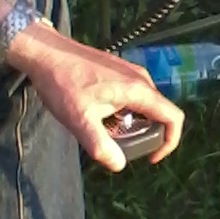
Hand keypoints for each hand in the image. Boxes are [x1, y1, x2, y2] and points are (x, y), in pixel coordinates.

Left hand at [7, 25, 183, 170]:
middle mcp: (140, 79)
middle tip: (123, 147)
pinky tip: (101, 115)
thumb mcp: (80, 119)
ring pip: (146, 104)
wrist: (46, 53)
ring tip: (108, 132)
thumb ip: (101, 145)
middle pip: (160, 112)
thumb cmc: (62, 83)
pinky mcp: (119, 71)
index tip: (151, 157)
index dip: (170, 142)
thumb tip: (119, 165)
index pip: (173, 117)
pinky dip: (126, 112)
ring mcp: (130, 72)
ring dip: (135, 123)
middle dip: (148, 135)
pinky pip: (134, 95)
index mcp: (138, 90)